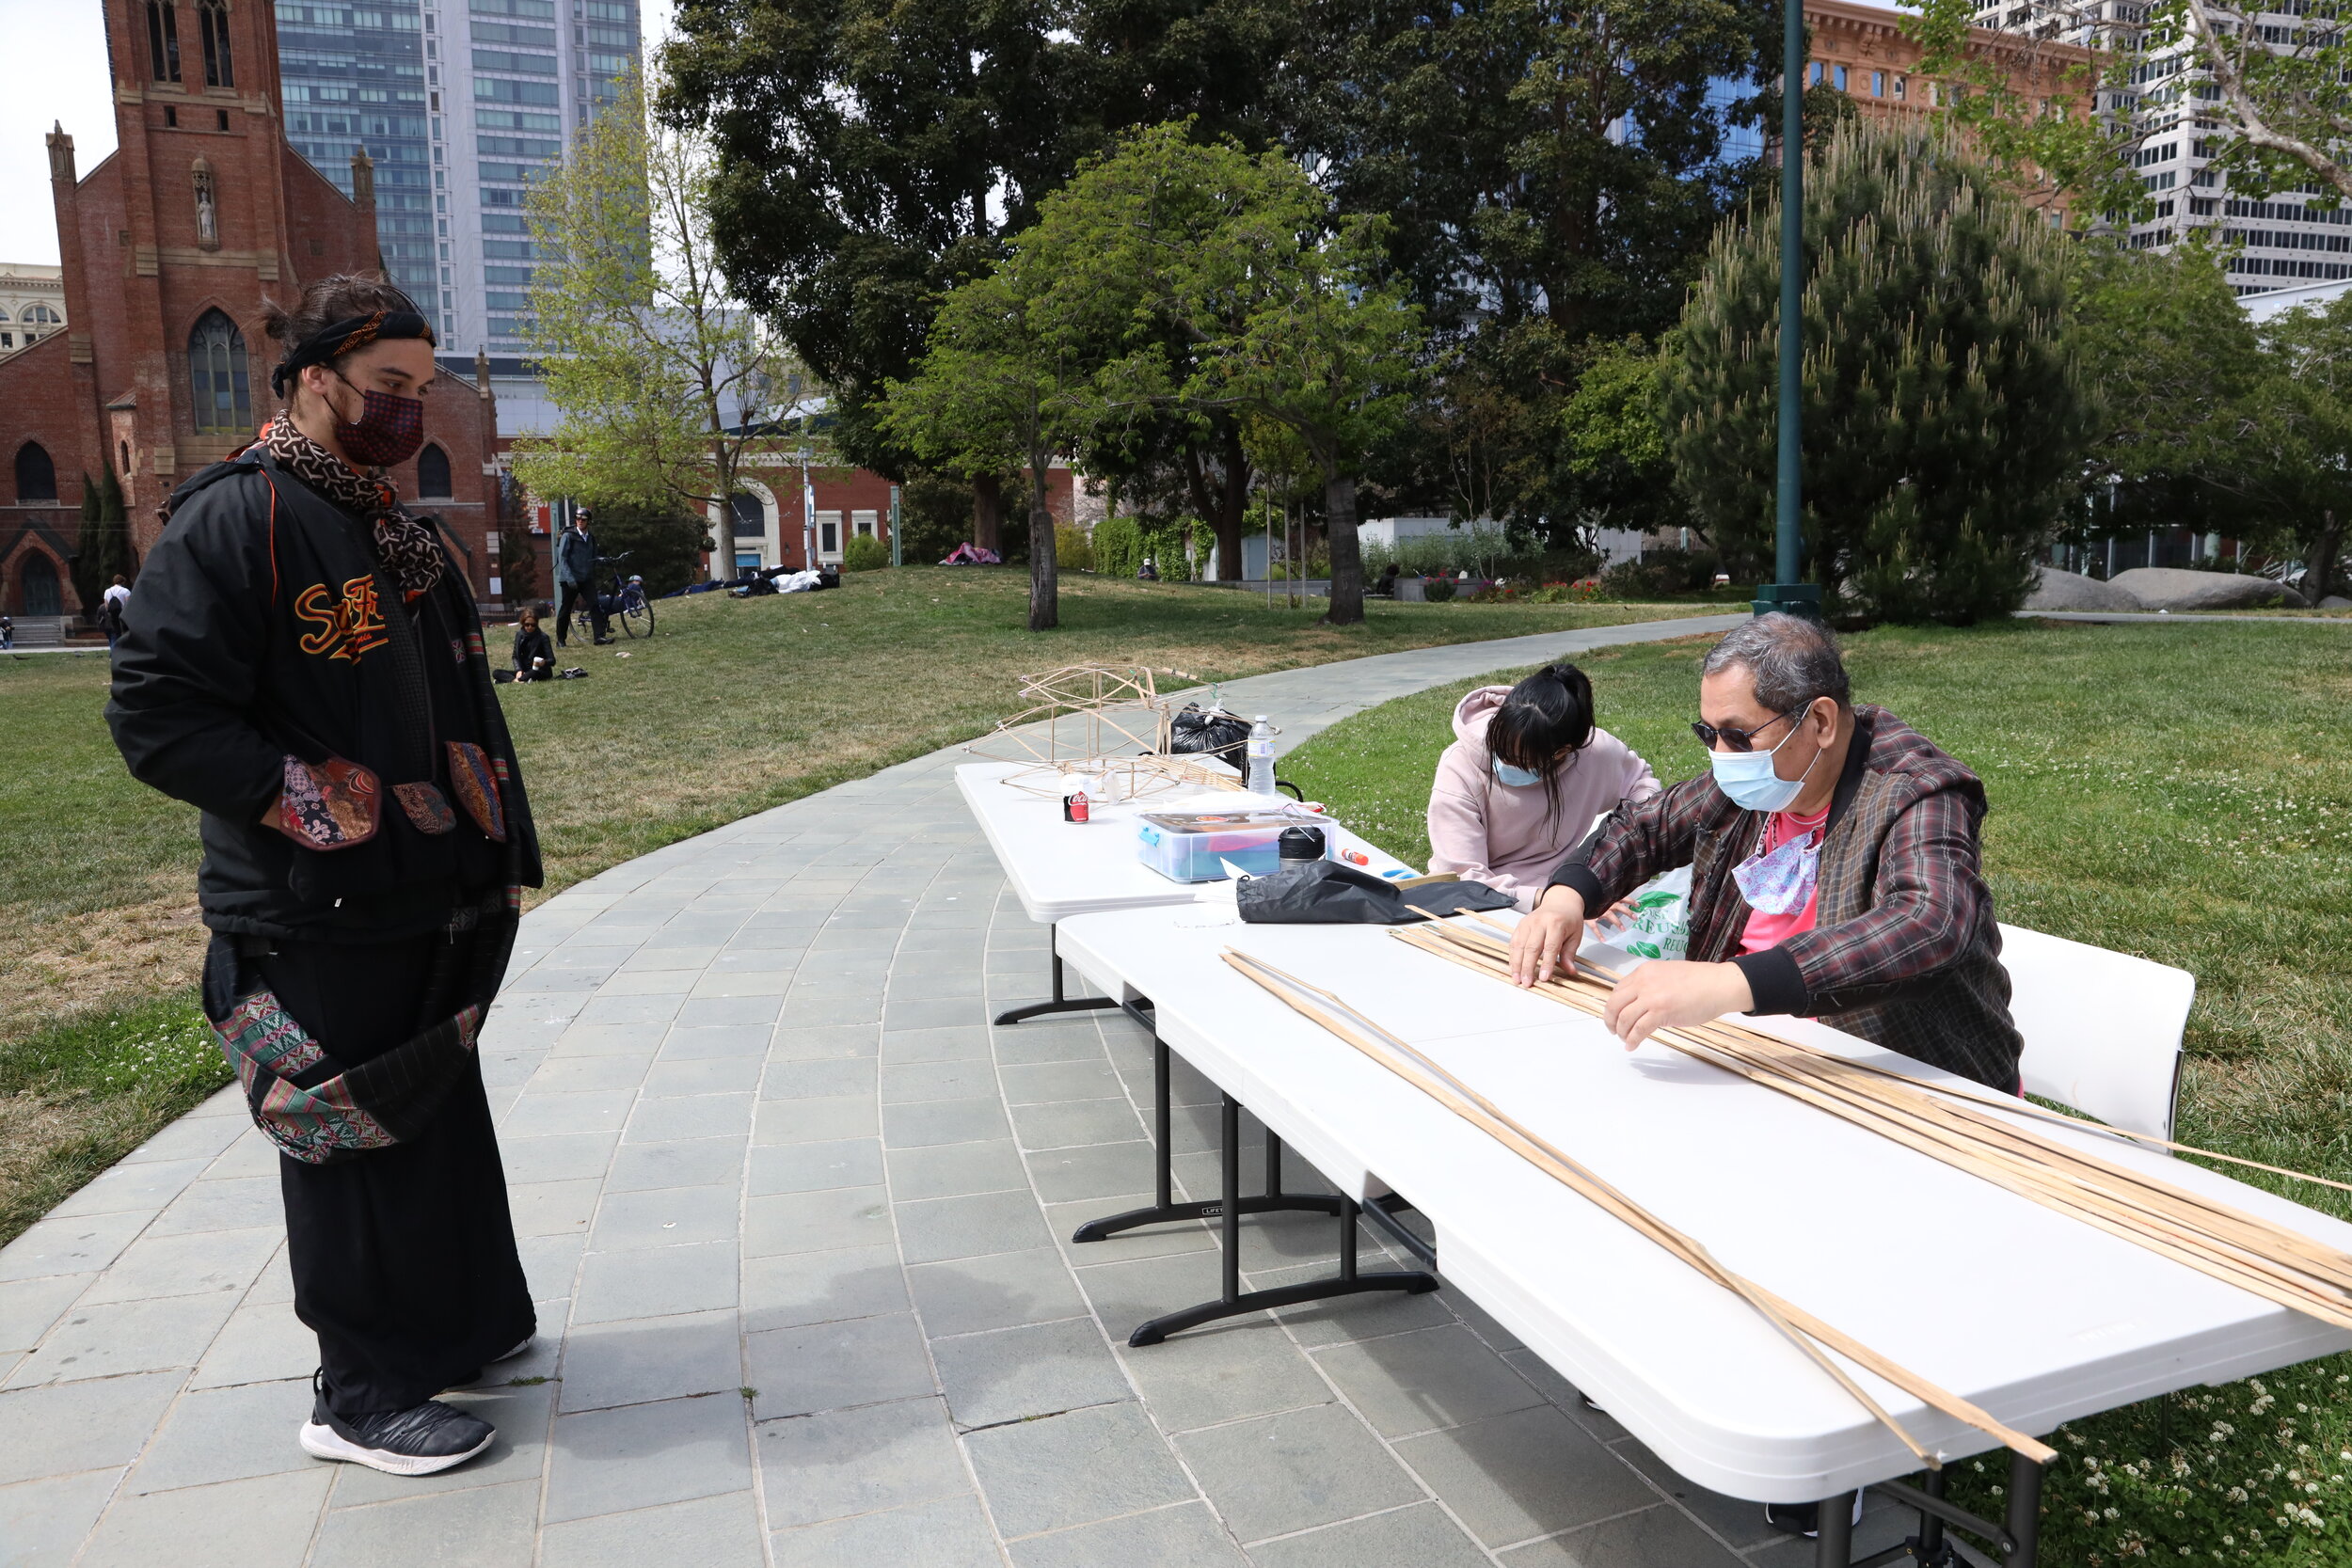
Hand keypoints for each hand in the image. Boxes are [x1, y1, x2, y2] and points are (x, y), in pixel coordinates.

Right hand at [1509, 885, 1585, 985]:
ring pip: (1519, 946)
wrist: (1560, 902)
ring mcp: (1527, 923)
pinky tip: (1514, 969)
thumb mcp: (1575, 936)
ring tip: (1517, 979)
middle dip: (1528, 967)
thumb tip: (1570, 971)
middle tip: (1527, 983)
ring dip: (1517, 964)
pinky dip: (1512, 957)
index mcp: (1556, 923)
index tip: (1544, 978)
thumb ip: (1570, 954)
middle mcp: (1539, 922)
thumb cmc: (1568, 919)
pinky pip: (1513, 943)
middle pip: (1531, 947)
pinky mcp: (1520, 926)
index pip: (1550, 946)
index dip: (1546, 964)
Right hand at [1590, 897, 1635, 936]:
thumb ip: (1608, 897)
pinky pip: (1595, 927)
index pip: (1622, 898)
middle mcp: (1605, 904)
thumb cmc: (1589, 897)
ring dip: (1617, 922)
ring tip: (1623, 929)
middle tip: (1635, 918)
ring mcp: (1598, 911)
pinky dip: (1599, 934)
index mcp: (1609, 898)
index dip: (1631, 901)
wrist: (1575, 896)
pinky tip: (1603, 940)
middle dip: (1628, 912)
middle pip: (1619, 907)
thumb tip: (1617, 897)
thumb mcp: (1600, 895)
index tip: (1638, 905)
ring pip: (1610, 916)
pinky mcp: (1590, 917)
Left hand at [1602, 961, 1754, 1049]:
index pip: (1618, 990)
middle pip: (1614, 1004)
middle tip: (1613, 1030)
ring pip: (1624, 1018)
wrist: (1718, 985)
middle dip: (1610, 1020)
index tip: (1614, 1015)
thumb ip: (1651, 985)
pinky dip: (1632, 1040)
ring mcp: (1652, 997)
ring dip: (1622, 1032)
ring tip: (1625, 1039)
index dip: (1613, 1006)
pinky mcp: (1661, 1012)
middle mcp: (1644, 982)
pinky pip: (1639, 1030)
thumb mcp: (1667, 975)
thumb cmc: (1699, 981)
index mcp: (1645, 972)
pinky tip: (1632, 1046)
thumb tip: (1639, 1001)